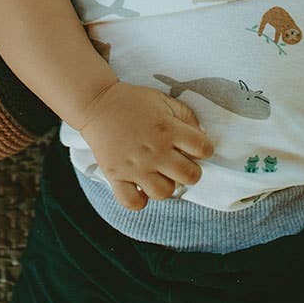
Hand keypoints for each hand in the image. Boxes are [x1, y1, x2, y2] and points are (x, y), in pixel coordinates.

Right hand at [78, 81, 213, 210]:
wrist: (98, 104)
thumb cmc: (134, 101)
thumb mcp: (164, 100)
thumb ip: (186, 116)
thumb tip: (202, 136)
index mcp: (168, 130)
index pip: (202, 148)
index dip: (205, 149)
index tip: (198, 148)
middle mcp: (155, 151)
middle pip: (189, 176)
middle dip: (192, 172)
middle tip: (182, 164)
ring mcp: (135, 167)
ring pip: (164, 193)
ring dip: (167, 186)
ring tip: (161, 175)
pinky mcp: (116, 176)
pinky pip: (132, 202)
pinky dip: (139, 200)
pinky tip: (141, 188)